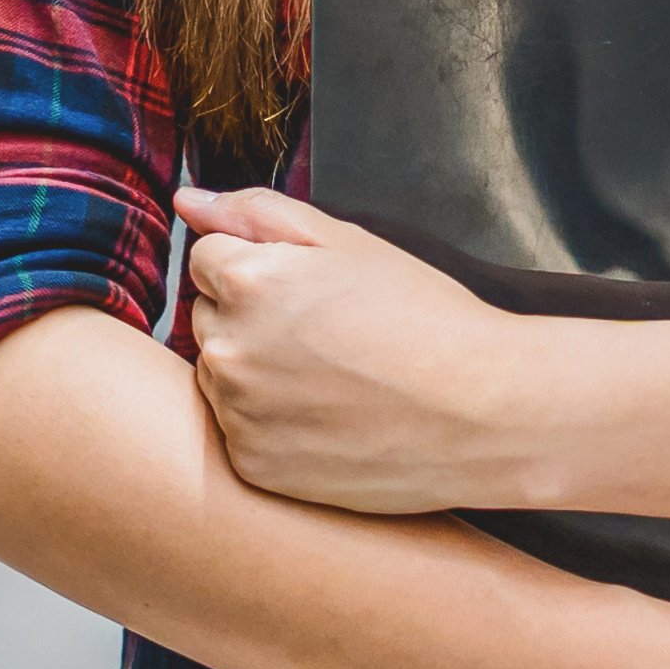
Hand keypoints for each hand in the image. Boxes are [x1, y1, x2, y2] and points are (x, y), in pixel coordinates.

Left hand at [175, 186, 542, 514]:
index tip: (312, 291)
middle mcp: (228, 350)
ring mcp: (239, 415)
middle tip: (327, 335)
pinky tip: (327, 419)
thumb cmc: (424, 317)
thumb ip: (256, 213)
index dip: (261, 267)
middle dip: (250, 318)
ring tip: (331, 379)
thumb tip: (187, 202)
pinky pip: (241, 432)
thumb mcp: (348, 242)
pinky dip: (271, 425)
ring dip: (255, 372)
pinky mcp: (255, 467)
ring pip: (221, 376)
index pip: (206, 259)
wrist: (482, 413)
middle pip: (209, 318)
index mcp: (248, 282)